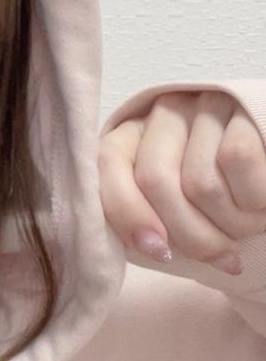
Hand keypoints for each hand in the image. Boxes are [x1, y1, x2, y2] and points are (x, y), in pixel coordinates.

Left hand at [97, 90, 265, 274]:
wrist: (263, 186)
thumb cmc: (221, 205)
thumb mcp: (177, 214)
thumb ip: (147, 222)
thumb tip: (148, 246)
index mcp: (133, 136)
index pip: (109, 163)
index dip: (128, 213)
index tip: (159, 252)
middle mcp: (164, 112)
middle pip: (155, 180)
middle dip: (189, 234)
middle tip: (220, 255)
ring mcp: (204, 104)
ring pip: (199, 181)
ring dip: (229, 222)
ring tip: (248, 226)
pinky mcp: (242, 104)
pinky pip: (236, 158)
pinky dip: (253, 197)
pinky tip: (261, 204)